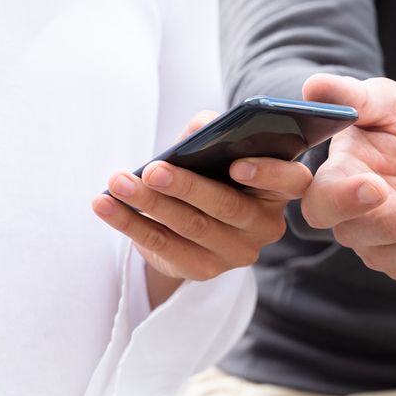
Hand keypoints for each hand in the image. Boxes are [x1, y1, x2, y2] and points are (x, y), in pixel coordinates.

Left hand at [92, 111, 312, 302]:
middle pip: (227, 206)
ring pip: (191, 227)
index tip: (235, 163)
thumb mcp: (216, 150)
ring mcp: (237, 252)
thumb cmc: (212, 174)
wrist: (195, 224)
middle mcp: (265, 225)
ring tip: (117, 183)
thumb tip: (201, 125)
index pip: (291, 181)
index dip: (267, 172)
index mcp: (279, 189)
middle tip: (152, 170)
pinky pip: (163, 247)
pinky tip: (105, 205)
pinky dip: (129, 223)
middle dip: (186, 186)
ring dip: (149, 203)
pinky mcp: (204, 270)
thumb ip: (212, 132)